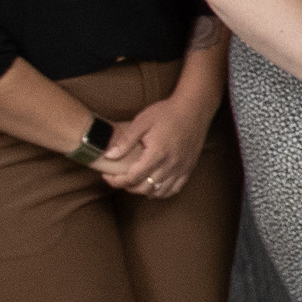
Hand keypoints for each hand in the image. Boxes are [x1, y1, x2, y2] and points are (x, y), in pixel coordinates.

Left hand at [92, 88, 215, 198]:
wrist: (194, 109)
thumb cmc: (167, 113)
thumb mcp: (141, 122)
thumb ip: (125, 141)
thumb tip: (109, 156)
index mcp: (156, 154)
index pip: (132, 177)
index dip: (116, 181)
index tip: (107, 176)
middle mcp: (170, 165)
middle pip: (145, 188)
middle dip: (127, 187)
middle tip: (118, 179)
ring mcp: (181, 168)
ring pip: (159, 192)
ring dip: (144, 191)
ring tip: (135, 182)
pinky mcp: (189, 168)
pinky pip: (175, 189)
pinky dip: (162, 192)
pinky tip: (154, 186)